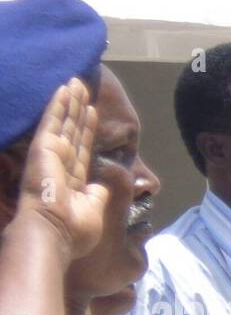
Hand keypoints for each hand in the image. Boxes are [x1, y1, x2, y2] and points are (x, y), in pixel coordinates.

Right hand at [17, 78, 107, 259]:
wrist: (54, 233)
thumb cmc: (74, 229)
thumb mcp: (94, 210)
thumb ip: (98, 195)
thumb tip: (102, 187)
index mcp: (73, 179)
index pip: (82, 148)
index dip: (87, 129)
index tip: (92, 111)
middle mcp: (61, 163)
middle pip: (73, 130)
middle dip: (78, 109)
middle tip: (83, 87)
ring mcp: (51, 154)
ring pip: (64, 121)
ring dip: (71, 101)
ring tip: (77, 81)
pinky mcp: (44, 147)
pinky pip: (53, 121)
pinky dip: (58, 104)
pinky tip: (64, 88)